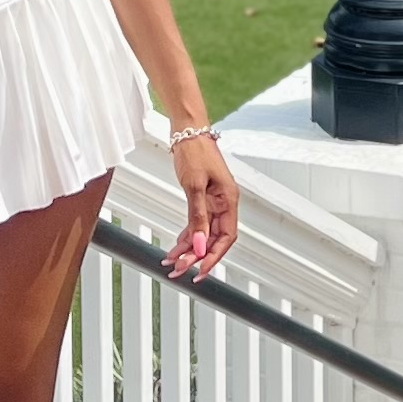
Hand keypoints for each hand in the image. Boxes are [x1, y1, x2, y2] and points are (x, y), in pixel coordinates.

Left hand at [160, 131, 238, 281]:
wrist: (187, 131)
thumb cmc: (195, 151)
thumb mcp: (194, 186)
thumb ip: (197, 218)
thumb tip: (198, 244)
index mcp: (229, 200)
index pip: (226, 237)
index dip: (213, 256)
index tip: (200, 270)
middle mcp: (224, 203)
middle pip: (213, 239)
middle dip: (196, 256)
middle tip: (180, 269)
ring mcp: (213, 201)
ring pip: (203, 233)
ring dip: (189, 249)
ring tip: (173, 262)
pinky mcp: (202, 198)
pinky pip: (196, 223)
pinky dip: (186, 236)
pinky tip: (176, 246)